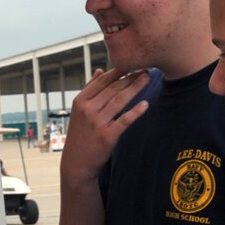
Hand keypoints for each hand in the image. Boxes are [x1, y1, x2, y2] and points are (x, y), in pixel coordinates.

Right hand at [60, 68, 151, 183]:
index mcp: (80, 101)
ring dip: (135, 88)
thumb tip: (100, 70)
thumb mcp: (79, 110)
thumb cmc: (80, 134)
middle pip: (113, 88)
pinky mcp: (107, 136)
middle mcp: (88, 110)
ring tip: (147, 79)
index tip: (133, 63)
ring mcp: (97, 123)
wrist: (76, 162)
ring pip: (120, 100)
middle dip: (131, 77)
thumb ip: (90, 90)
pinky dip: (136, 111)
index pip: (102, 81)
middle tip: (146, 68)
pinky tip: (145, 104)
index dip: (119, 70)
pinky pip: (125, 120)